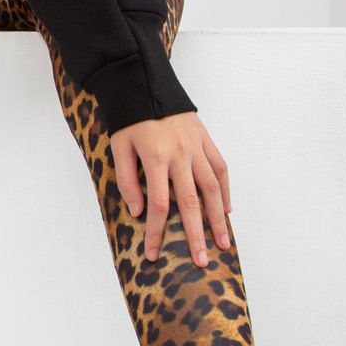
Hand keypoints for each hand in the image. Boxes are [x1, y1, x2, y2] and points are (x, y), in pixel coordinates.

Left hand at [110, 111, 232, 267]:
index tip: (154, 255)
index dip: (156, 232)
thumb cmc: (129, 118)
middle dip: (195, 236)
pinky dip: (226, 190)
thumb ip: (128, 180)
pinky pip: (220, 168)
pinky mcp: (206, 139)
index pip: (158, 205)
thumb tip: (137, 211)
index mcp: (156, 157)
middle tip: (201, 262)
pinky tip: (226, 211)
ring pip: (212, 188)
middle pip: (190, 203)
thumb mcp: (118, 147)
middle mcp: (181, 154)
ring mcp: (197, 147)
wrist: (144, 83)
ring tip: (223, 244)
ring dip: (218, 219)